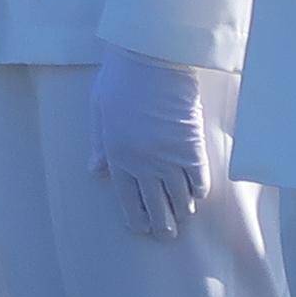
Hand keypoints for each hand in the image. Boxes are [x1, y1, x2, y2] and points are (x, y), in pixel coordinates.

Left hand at [87, 47, 215, 241]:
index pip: (127, 199)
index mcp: (117, 156)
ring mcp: (169, 158)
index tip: (142, 228)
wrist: (152, 61)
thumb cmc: (120, 80)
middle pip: (155, 205)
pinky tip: (197, 195)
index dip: (136, 217)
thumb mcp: (99, 111)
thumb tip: (96, 171)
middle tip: (167, 235)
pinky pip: (199, 181)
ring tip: (184, 218)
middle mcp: (143, 164)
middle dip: (162, 224)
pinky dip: (199, 191)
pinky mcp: (193, 148)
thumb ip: (100, 145)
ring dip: (182, 210)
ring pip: (179, 198)